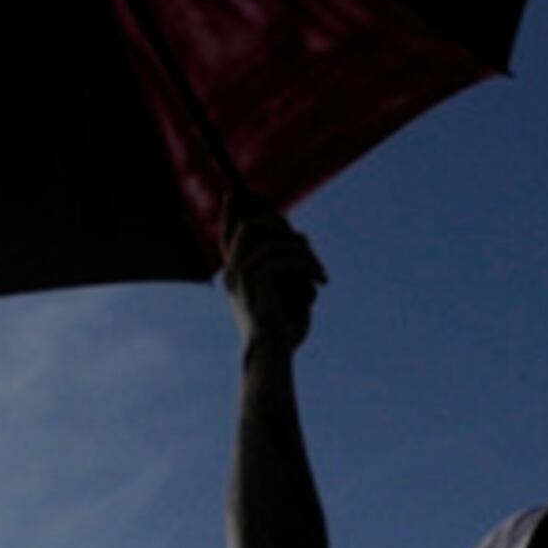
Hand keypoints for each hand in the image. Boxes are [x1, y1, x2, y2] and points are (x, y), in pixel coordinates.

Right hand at [218, 191, 323, 358]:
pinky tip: (320, 278)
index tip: (234, 192)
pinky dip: (306, 263)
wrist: (274, 354)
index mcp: (236, 276)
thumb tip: (302, 235)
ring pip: (271, 239)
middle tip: (304, 240)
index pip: (228, 235)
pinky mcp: (254, 280)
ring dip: (301, 250)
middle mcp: (233, 273)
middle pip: (249, 226)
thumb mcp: (290, 289)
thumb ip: (291, 262)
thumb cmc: (283, 329)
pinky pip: (283, 255)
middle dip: (278, 223)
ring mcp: (241, 275)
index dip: (229, 212)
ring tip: (319, 270)